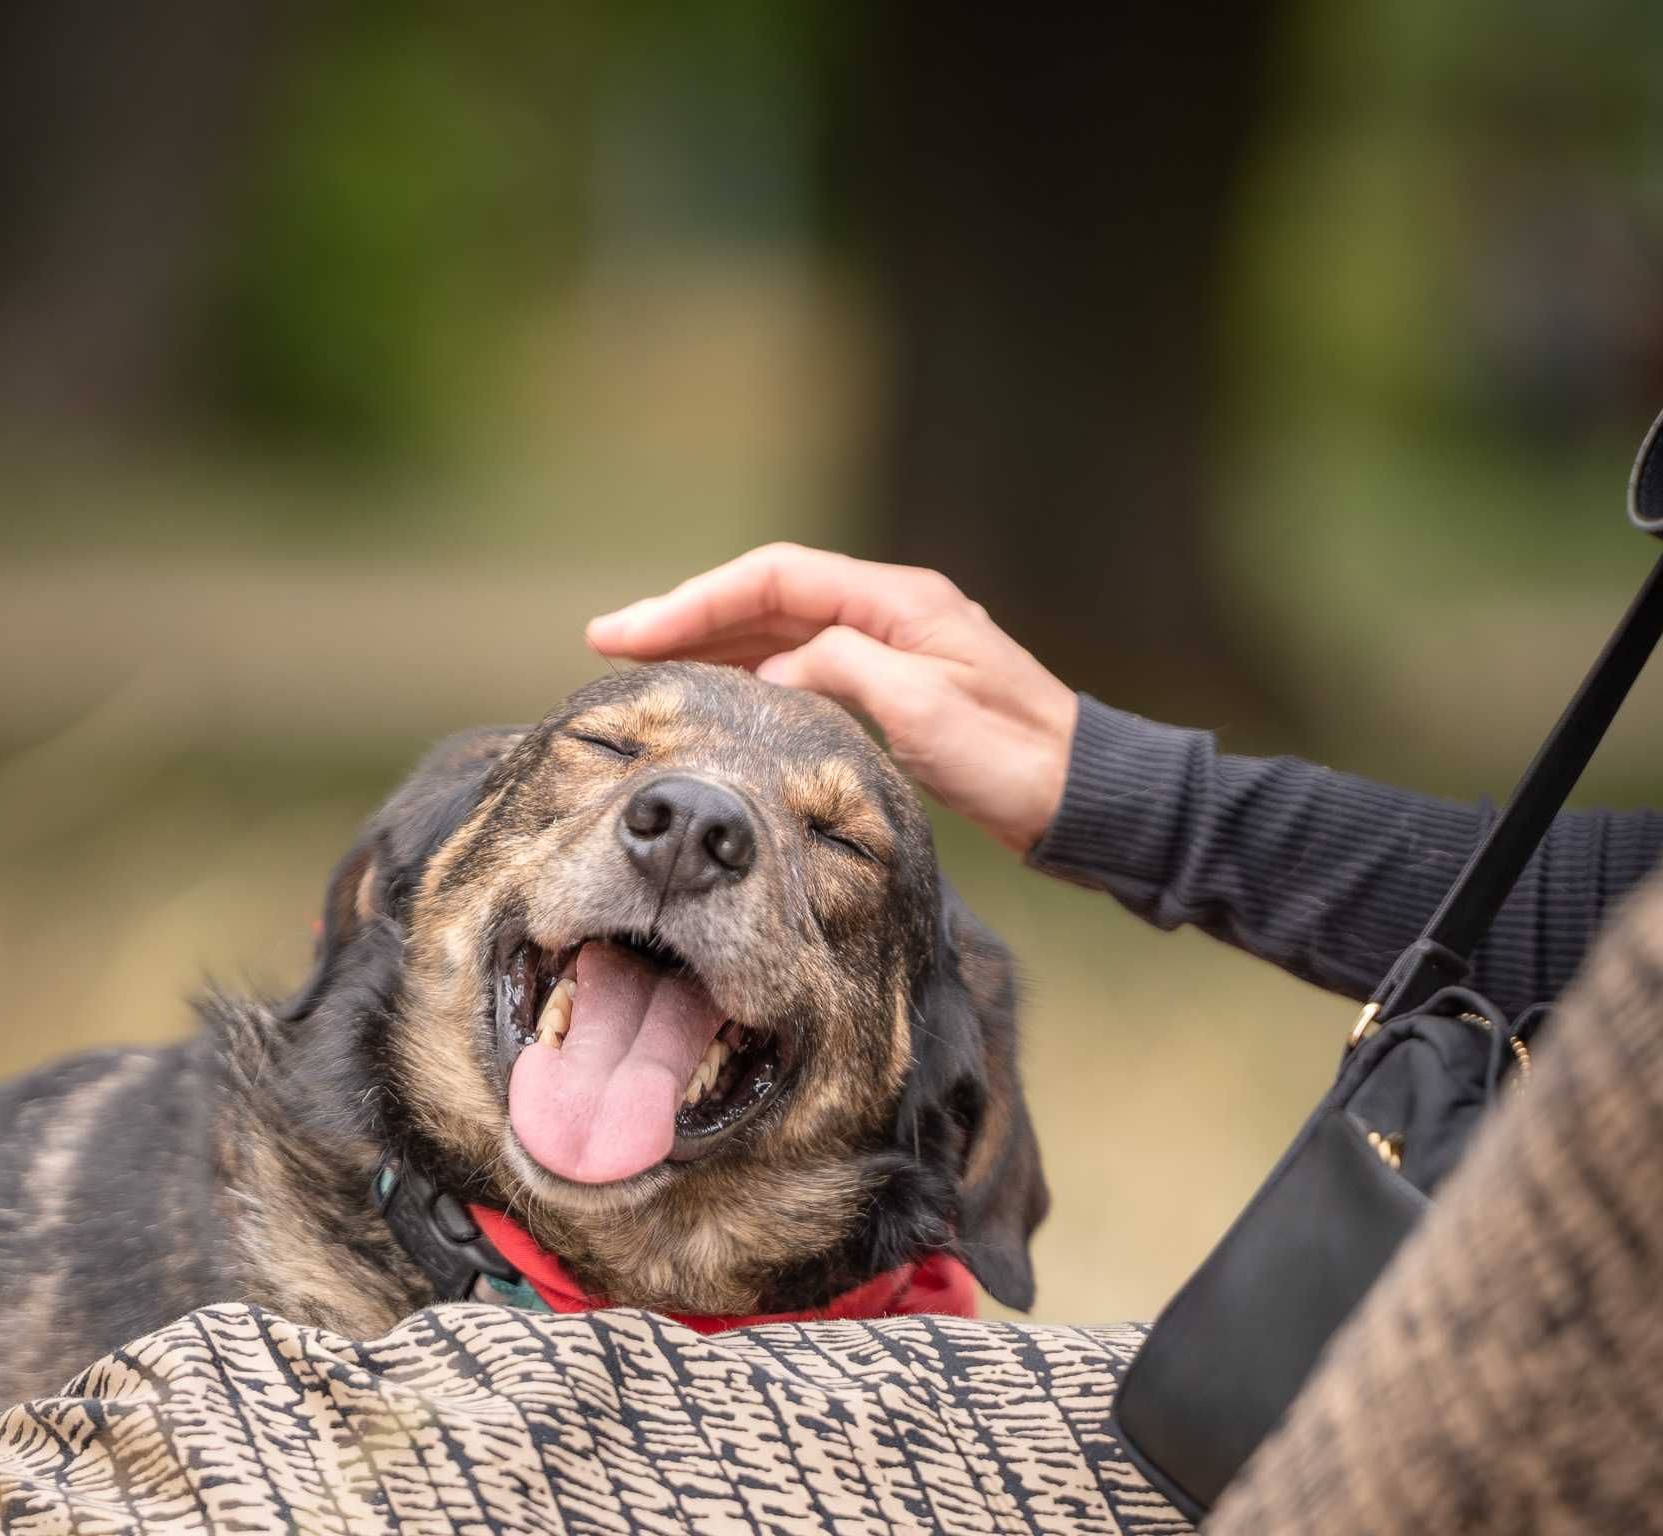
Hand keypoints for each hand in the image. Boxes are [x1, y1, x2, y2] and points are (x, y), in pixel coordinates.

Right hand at [588, 543, 1078, 854]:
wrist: (1083, 800)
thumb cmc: (1016, 759)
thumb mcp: (924, 712)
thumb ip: (843, 670)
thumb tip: (777, 667)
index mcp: (898, 601)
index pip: (774, 578)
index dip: (694, 600)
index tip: (629, 631)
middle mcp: (891, 613)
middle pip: (767, 598)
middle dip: (687, 618)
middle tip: (611, 645)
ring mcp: (892, 651)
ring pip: (779, 633)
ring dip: (711, 646)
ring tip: (645, 669)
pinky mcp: (894, 692)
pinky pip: (802, 669)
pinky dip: (749, 677)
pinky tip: (717, 700)